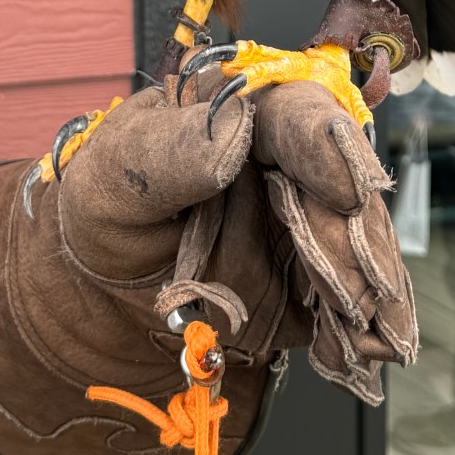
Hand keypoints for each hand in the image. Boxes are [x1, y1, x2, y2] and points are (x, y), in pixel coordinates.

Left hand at [0, 72, 415, 453]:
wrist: (84, 299)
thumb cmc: (98, 213)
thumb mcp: (114, 175)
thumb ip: (169, 150)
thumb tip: (233, 131)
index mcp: (241, 109)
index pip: (301, 110)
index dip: (329, 143)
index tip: (344, 185)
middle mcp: (284, 161)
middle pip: (343, 180)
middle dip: (355, 228)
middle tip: (355, 275)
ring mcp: (300, 222)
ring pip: (355, 241)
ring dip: (366, 281)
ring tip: (370, 323)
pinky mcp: (304, 282)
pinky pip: (346, 298)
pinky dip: (362, 323)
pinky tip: (364, 344)